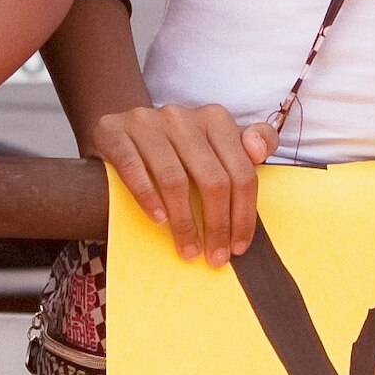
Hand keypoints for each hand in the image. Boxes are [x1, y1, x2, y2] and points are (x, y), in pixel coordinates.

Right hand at [91, 99, 268, 264]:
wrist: (119, 130)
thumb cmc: (176, 146)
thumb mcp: (216, 142)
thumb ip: (249, 143)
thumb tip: (259, 151)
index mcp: (215, 119)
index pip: (241, 171)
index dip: (244, 214)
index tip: (239, 247)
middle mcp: (182, 117)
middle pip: (212, 179)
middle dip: (217, 225)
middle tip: (215, 257)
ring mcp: (147, 123)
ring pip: (174, 179)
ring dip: (184, 223)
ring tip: (188, 250)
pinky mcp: (114, 132)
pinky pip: (134, 169)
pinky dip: (148, 198)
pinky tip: (158, 220)